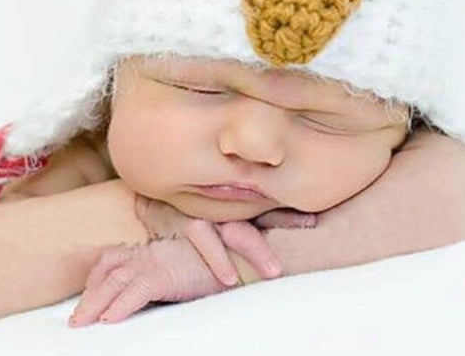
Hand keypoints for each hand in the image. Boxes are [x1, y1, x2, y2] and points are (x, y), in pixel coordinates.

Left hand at [68, 237, 232, 325]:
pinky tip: (110, 319)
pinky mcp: (169, 273)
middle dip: (89, 294)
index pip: (114, 258)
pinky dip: (121, 304)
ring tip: (82, 321)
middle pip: (109, 270)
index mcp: (153, 250)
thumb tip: (144, 298)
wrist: (241, 257)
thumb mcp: (182, 270)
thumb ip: (162, 278)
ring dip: (96, 302)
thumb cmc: (216, 267)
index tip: (86, 298)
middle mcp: (152, 252)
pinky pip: (139, 289)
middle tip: (75, 319)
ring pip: (116, 279)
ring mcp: (159, 260)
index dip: (96, 278)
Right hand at [134, 194, 316, 285]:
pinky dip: (216, 256)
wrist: (151, 187)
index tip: (313, 222)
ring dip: (255, 248)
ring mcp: (205, 209)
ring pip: (235, 227)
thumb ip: (244, 203)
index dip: (289, 213)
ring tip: (274, 271)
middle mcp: (222, 200)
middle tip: (308, 230)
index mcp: (234, 195)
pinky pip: (202, 237)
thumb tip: (285, 212)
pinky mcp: (183, 220)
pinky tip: (229, 277)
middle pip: (257, 210)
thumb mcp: (218, 199)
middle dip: (283, 223)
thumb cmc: (188, 198)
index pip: (267, 201)